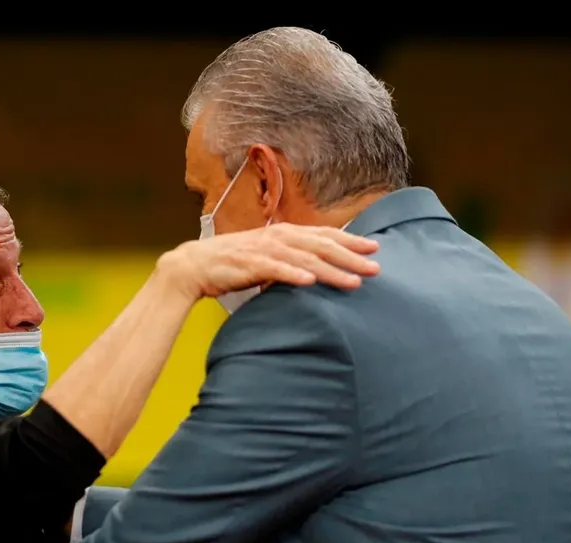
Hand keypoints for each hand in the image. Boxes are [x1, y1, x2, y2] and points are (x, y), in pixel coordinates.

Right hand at [157, 223, 379, 300]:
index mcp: (284, 233)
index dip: (351, 240)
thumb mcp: (267, 257)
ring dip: (331, 270)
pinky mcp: (249, 264)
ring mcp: (264, 250)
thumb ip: (290, 259)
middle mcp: (278, 237)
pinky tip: (310, 282)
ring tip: (353, 281)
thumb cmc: (232, 263)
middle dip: (351, 256)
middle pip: (321, 245)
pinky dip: (293, 274)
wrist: (194, 265)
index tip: (376, 248)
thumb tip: (315, 270)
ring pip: (304, 258)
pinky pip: (275, 270)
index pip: (324, 235)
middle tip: (377, 267)